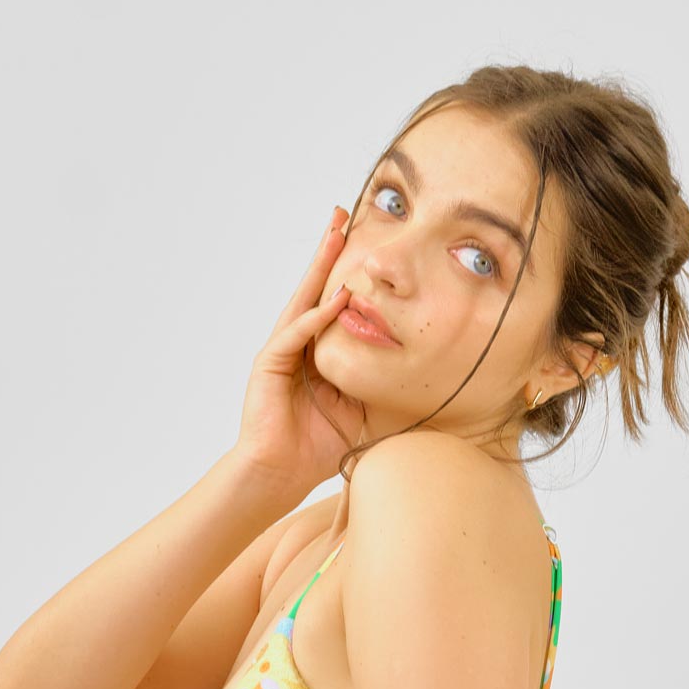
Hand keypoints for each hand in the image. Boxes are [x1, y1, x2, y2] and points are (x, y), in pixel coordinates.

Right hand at [234, 207, 367, 502]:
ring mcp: (281, 351)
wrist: (281, 473)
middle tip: (342, 215)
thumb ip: (377, 383)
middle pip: (314, 288)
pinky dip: (316, 318)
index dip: (346, 273)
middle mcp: (296, 344)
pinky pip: (296, 335)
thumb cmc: (318, 447)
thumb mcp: (361, 410)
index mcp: (316, 351)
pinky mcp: (269, 365)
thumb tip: (419, 373)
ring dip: (319, 268)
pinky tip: (336, 300)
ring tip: (335, 236)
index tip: (364, 242)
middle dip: (328, 252)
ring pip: (303, 300)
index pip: (333, 303)